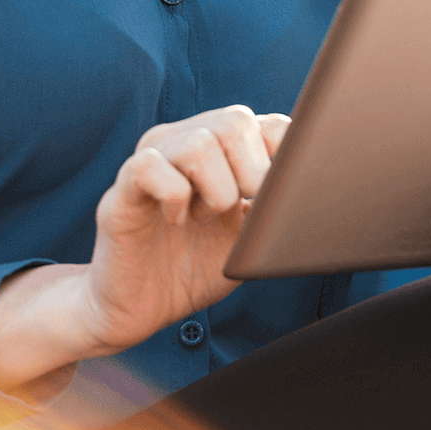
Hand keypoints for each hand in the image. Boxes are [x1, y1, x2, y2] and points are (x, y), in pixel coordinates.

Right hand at [0, 105, 287, 390]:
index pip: (265, 123)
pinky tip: (173, 221)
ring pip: (199, 143)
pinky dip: (174, 197)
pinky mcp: (121, 190)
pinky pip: (150, 167)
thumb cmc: (193, 267)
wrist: (139, 309)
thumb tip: (309, 191)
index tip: (281, 196)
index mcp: (218, 150)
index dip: (284, 155)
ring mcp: (151, 161)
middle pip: (235, 120)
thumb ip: (272, 207)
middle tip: (241, 209)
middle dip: (254, 172)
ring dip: (216, 190)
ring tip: (204, 217)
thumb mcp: (247, 236)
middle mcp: (183, 143)